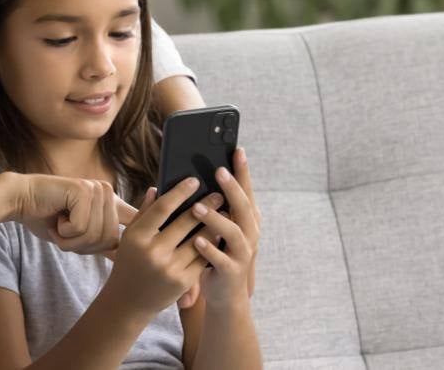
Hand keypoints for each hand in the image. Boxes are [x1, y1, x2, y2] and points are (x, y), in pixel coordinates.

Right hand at [12, 174, 136, 254]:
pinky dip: (63, 232)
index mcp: (111, 202)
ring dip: (71, 241)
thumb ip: (102, 242)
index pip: (136, 221)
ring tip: (59, 226)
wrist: (19, 200)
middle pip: (110, 240)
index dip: (136, 238)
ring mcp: (96, 189)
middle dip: (83, 247)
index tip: (140, 244)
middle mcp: (108, 192)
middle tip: (64, 234)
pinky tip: (55, 219)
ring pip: (94, 236)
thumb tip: (125, 259)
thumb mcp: (80, 235)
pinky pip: (80, 228)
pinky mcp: (83, 190)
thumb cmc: (47, 219)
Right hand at [103, 177, 223, 314]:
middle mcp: (153, 252)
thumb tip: (156, 187)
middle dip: (205, 206)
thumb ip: (144, 213)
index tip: (194, 180)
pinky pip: (202, 259)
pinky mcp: (182, 282)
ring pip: (199, 241)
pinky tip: (220, 234)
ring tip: (225, 212)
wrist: (129, 301)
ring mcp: (169, 268)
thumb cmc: (130, 262)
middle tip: (219, 193)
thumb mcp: (130, 237)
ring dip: (215, 225)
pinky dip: (212, 245)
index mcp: (137, 237)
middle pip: (184, 223)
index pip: (162, 208)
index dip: (180, 193)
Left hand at [190, 147, 261, 309]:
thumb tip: (193, 175)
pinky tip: (196, 240)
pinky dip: (209, 249)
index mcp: (246, 219)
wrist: (225, 293)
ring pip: (234, 232)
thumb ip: (210, 204)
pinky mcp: (231, 271)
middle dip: (232, 188)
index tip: (237, 150)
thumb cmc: (216, 251)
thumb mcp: (216, 226)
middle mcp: (249, 233)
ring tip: (197, 207)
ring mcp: (242, 253)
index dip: (243, 171)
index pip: (246, 190)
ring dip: (216, 218)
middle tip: (218, 171)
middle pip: (243, 207)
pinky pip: (221, 259)